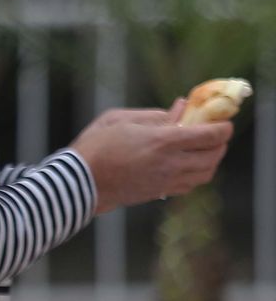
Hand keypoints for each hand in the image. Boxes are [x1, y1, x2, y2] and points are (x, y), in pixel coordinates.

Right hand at [70, 105, 232, 212]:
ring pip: (206, 173)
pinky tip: (186, 164)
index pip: (210, 135)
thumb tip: (180, 107)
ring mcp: (166, 181)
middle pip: (214, 155)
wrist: (78, 181)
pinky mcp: (159, 193)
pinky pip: (190, 185)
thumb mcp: (119, 119)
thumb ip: (154, 114)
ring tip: (203, 149)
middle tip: (214, 133)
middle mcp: (170, 163)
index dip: (222, 127)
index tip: (222, 120)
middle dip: (220, 142)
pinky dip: (197, 173)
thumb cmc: (94, 145)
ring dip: (211, 160)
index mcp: (162, 141)